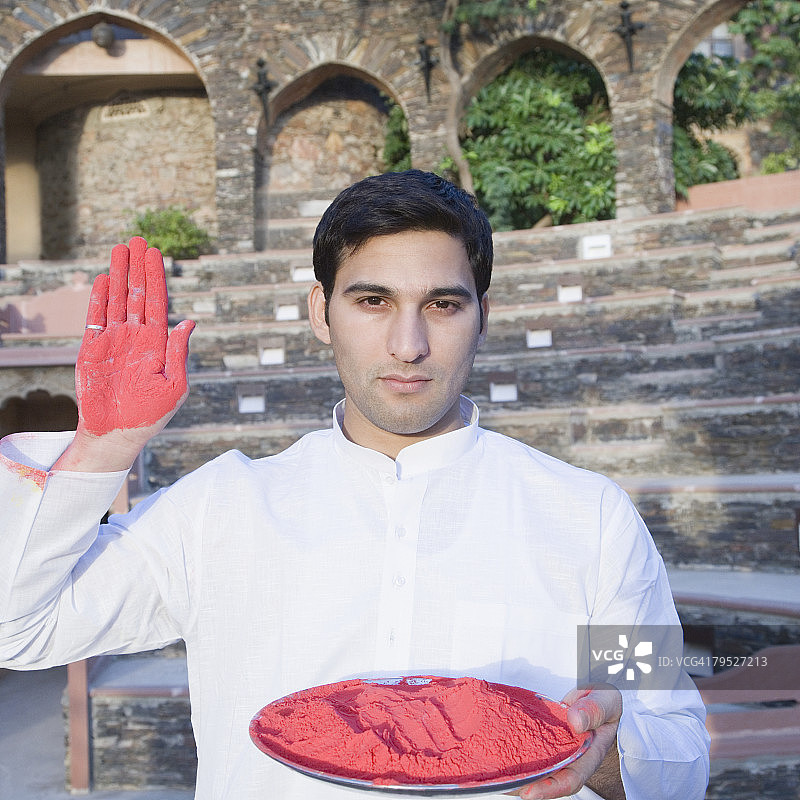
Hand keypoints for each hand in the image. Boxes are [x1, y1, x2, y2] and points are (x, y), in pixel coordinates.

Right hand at [68, 237, 193, 464]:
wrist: (118, 434)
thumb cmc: (151, 414)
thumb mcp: (174, 383)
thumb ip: (178, 352)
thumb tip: (188, 323)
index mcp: (157, 343)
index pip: (158, 303)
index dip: (156, 278)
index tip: (156, 253)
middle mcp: (136, 337)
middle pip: (136, 294)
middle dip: (138, 267)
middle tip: (138, 239)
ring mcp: (114, 341)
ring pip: (115, 300)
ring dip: (117, 274)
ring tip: (120, 248)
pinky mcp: (92, 349)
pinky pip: (95, 319)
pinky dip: (98, 299)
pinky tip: (103, 279)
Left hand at [508, 685, 623, 799]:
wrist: (597, 698)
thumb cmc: (604, 703)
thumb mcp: (605, 701)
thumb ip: (594, 710)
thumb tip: (576, 722)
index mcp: (589, 754)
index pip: (570, 779)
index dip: (550, 788)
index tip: (529, 793)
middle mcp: (571, 758)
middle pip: (547, 778)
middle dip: (525, 784)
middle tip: (502, 785)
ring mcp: (556, 750)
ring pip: (536, 766)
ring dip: (517, 772)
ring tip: (495, 774)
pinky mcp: (545, 740)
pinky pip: (531, 749)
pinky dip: (515, 752)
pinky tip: (498, 752)